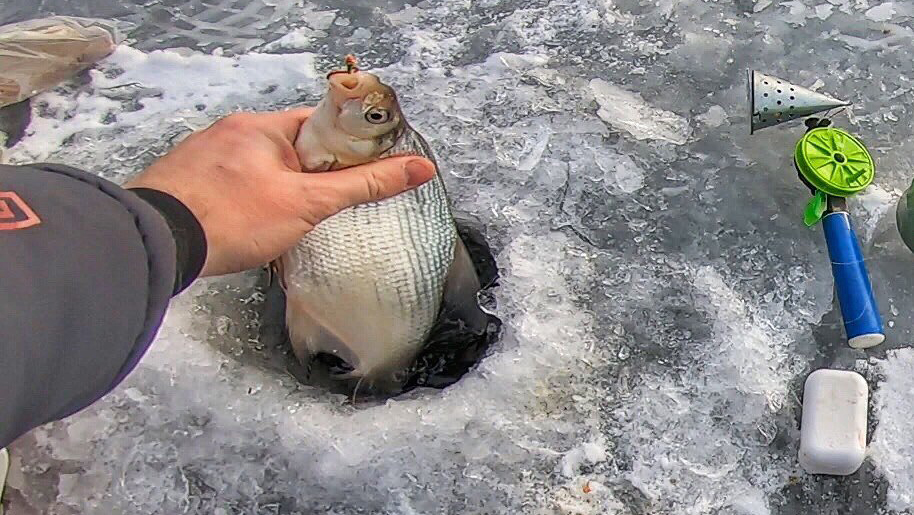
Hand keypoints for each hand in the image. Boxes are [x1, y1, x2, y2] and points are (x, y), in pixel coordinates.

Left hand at [124, 108, 435, 276]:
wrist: (157, 244)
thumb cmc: (229, 216)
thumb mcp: (308, 203)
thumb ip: (363, 185)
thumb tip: (417, 168)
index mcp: (262, 127)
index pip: (320, 124)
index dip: (347, 147)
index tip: (364, 170)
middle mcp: (231, 133)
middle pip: (292, 148)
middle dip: (312, 176)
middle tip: (324, 206)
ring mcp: (206, 157)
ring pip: (261, 170)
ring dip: (279, 191)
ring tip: (288, 222)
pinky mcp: (189, 183)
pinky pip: (234, 185)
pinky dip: (250, 203)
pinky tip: (251, 226)